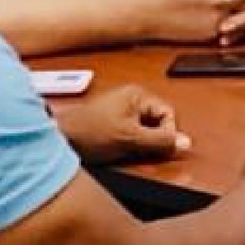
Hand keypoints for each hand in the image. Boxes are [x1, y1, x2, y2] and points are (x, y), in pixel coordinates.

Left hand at [59, 85, 190, 166]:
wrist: (58, 138)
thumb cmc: (88, 132)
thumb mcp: (130, 139)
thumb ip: (160, 141)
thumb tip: (185, 143)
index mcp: (137, 94)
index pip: (168, 113)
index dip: (167, 133)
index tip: (158, 147)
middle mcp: (131, 98)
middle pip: (158, 121)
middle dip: (153, 139)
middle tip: (140, 149)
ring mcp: (121, 109)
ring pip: (146, 129)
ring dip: (141, 143)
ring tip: (126, 149)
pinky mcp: (113, 122)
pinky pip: (134, 133)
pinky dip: (131, 143)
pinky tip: (119, 149)